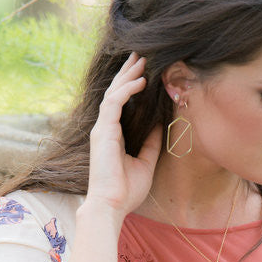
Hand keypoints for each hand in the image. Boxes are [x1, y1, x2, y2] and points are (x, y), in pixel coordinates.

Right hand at [85, 52, 162, 219]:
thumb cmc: (126, 190)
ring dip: (128, 75)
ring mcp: (102, 129)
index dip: (130, 85)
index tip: (143, 71)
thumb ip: (151, 142)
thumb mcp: (146, 162)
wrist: (112, 205)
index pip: (120, 103)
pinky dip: (127, 90)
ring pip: (114, 93)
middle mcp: (105, 129)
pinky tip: (141, 81)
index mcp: (113, 135)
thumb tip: (159, 123)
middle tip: (140, 55)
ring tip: (141, 61)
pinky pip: (114, 103)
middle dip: (127, 73)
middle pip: (115, 93)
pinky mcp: (103, 132)